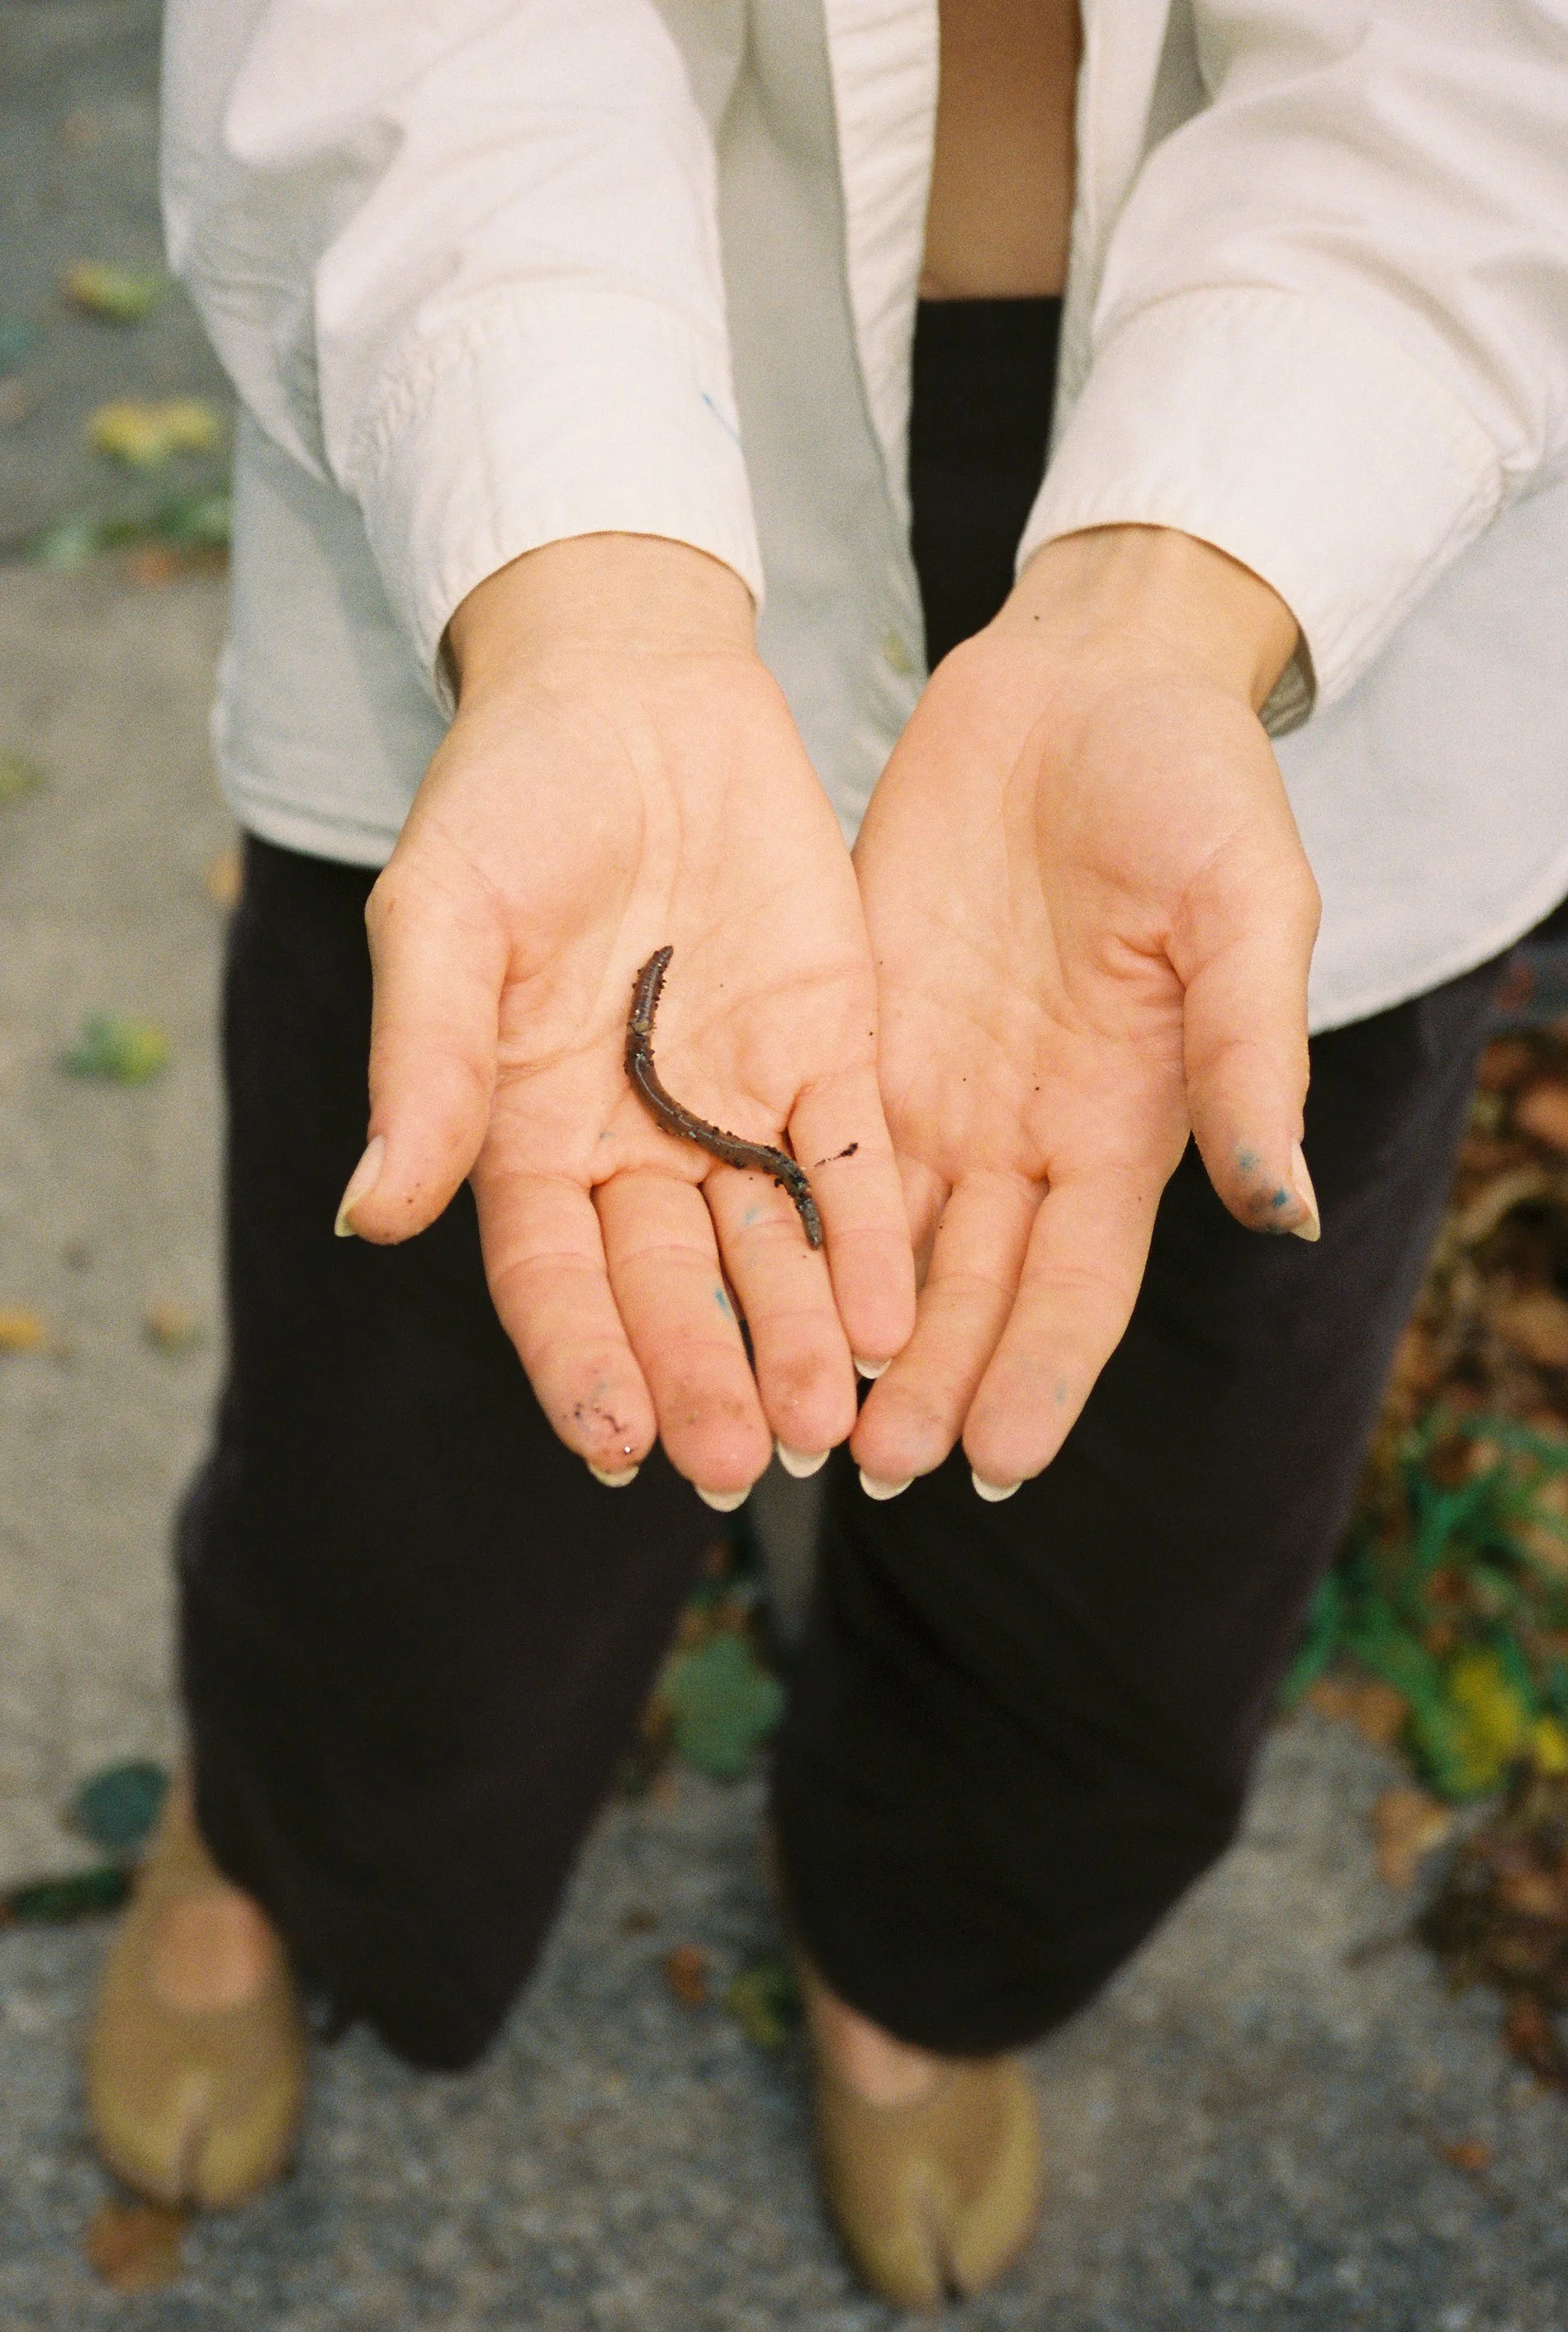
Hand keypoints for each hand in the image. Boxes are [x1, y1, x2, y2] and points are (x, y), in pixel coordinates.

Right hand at [339, 535, 914, 1500]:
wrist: (632, 683)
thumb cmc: (508, 794)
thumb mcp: (444, 914)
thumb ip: (425, 1060)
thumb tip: (370, 1212)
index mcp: (525, 1130)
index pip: (551, 1275)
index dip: (580, 1360)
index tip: (611, 1446)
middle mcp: (634, 1144)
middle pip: (670, 1285)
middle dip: (706, 1375)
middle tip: (746, 1464)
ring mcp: (736, 1105)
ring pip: (770, 1249)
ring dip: (800, 1338)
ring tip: (833, 1425)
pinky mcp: (830, 1053)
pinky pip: (852, 1162)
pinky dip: (870, 1236)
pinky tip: (895, 1313)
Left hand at [851, 525, 1319, 1495]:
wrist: (1086, 679)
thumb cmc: (1194, 784)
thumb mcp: (1244, 909)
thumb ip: (1252, 1059)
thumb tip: (1284, 1214)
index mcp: (1124, 1126)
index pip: (1077, 1284)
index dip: (1039, 1372)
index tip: (996, 1462)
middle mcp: (1021, 1137)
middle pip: (966, 1291)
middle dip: (925, 1385)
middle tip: (869, 1471)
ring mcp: (930, 1092)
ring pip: (878, 1248)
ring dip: (840, 1337)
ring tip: (792, 1423)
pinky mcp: (850, 1032)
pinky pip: (806, 1149)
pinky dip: (779, 1228)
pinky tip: (732, 1288)